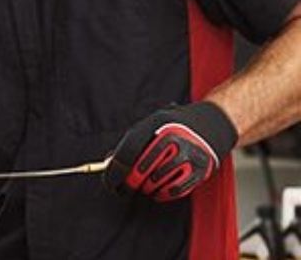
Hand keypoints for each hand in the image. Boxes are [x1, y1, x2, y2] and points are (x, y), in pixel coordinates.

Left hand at [104, 102, 236, 201]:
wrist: (210, 125)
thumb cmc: (172, 128)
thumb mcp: (150, 126)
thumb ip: (131, 144)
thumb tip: (108, 165)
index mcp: (155, 124)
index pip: (128, 152)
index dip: (114, 171)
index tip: (109, 182)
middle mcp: (172, 138)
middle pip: (141, 170)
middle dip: (128, 184)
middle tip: (123, 190)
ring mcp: (187, 154)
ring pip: (155, 183)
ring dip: (145, 189)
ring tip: (144, 187)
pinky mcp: (199, 169)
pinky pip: (173, 190)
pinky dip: (161, 194)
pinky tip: (157, 191)